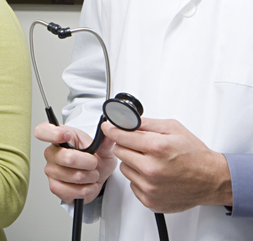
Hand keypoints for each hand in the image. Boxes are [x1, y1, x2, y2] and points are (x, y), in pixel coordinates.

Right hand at [34, 121, 117, 203]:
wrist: (96, 177)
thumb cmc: (94, 159)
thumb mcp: (103, 148)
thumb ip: (105, 141)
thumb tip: (108, 130)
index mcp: (59, 137)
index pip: (43, 131)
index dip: (52, 133)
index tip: (67, 136)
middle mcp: (51, 153)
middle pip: (67, 158)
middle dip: (89, 163)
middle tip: (93, 163)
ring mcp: (51, 171)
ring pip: (73, 176)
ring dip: (89, 178)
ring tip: (91, 175)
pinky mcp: (54, 187)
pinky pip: (70, 191)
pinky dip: (85, 190)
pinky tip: (87, 185)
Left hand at [102, 118, 232, 212]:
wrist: (212, 180)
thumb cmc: (195, 155)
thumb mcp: (173, 128)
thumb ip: (146, 123)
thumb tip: (125, 121)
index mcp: (157, 148)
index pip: (120, 136)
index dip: (112, 130)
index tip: (108, 128)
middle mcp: (152, 169)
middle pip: (119, 152)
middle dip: (127, 146)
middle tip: (142, 147)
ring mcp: (150, 187)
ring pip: (124, 168)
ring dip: (133, 163)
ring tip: (152, 162)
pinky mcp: (150, 200)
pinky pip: (132, 185)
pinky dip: (139, 179)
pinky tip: (155, 176)